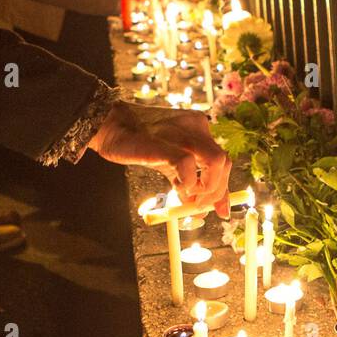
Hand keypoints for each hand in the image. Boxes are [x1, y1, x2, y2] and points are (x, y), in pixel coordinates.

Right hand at [90, 102, 231, 218]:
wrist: (111, 125)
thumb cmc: (139, 144)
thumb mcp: (170, 165)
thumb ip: (188, 182)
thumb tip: (204, 209)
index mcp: (199, 129)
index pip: (223, 161)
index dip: (223, 189)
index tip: (220, 211)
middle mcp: (196, 126)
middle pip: (224, 163)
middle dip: (216, 192)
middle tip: (198, 206)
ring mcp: (183, 132)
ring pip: (216, 161)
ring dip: (208, 188)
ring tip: (187, 195)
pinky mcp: (165, 142)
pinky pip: (187, 163)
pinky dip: (188, 182)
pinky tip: (176, 187)